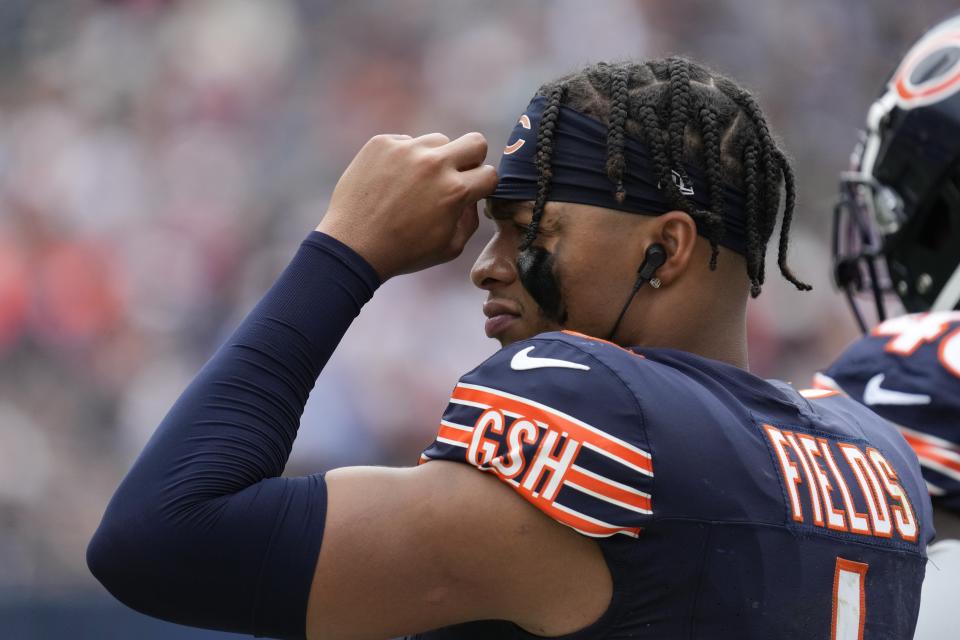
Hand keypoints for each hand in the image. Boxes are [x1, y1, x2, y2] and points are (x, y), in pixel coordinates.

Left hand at [317, 132, 497, 279]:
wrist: (353, 247)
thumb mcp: (450, 247)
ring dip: (434, 158)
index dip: (483, 186)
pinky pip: (405, 142)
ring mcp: (406, 149)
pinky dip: (403, 159)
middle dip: (471, 159)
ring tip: (415, 184)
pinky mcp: (382, 143)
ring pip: (437, 141)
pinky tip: (391, 182)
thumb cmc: (404, 252)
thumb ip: (471, 219)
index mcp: (455, 191)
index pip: (490, 174)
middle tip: (455, 175)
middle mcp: (434, 164)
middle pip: (474, 142)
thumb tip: (473, 197)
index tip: (472, 192)